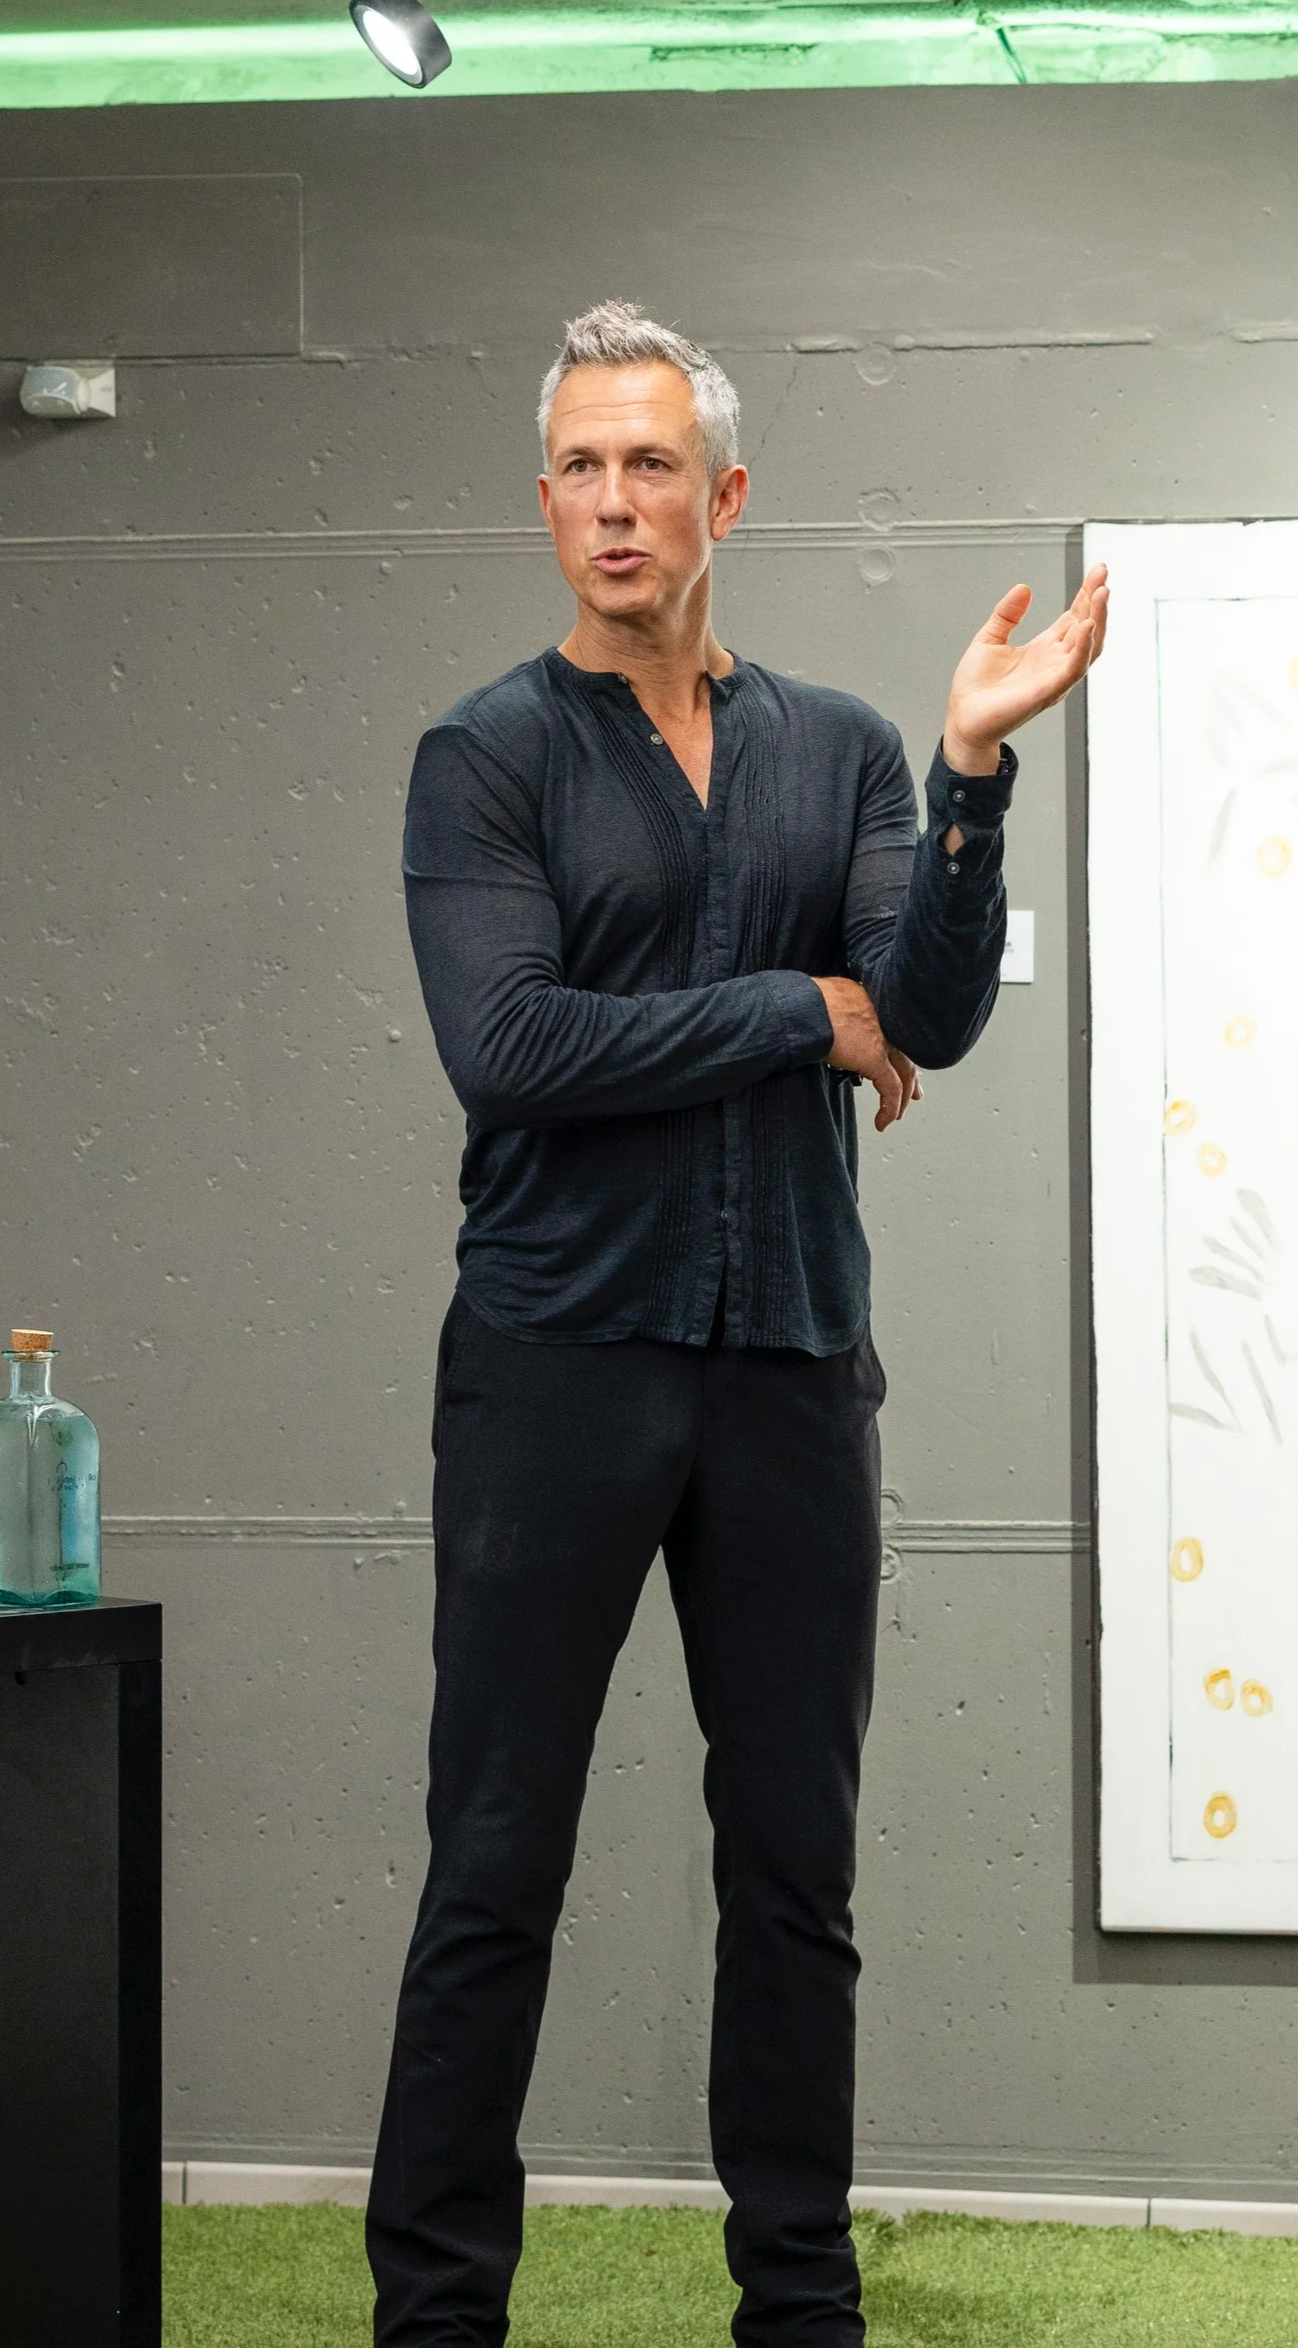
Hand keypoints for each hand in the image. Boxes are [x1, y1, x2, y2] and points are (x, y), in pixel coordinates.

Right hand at [811, 978, 924, 1131]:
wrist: (801, 1007)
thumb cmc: (807, 1001)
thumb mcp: (832, 998)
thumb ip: (844, 1010)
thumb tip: (837, 1019)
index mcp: (878, 1003)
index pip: (898, 1033)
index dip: (904, 1053)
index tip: (904, 1067)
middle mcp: (887, 1019)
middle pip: (908, 1053)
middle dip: (912, 1079)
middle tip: (914, 1095)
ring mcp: (885, 1037)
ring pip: (905, 1074)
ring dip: (902, 1098)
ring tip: (895, 1115)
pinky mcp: (875, 1057)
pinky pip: (891, 1089)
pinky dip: (889, 1109)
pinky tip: (883, 1122)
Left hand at [943, 562, 1109, 768]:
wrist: (963, 719)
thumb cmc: (976, 688)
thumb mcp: (989, 639)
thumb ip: (1007, 614)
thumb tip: (1024, 587)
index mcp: (1044, 648)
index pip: (1075, 616)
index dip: (1086, 594)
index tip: (1097, 571)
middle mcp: (1055, 662)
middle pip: (1087, 627)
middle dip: (1097, 600)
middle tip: (1103, 574)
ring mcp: (1055, 677)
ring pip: (1089, 647)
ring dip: (1098, 619)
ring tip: (1102, 593)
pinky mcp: (1047, 692)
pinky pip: (1073, 669)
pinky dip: (1083, 648)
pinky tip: (1088, 626)